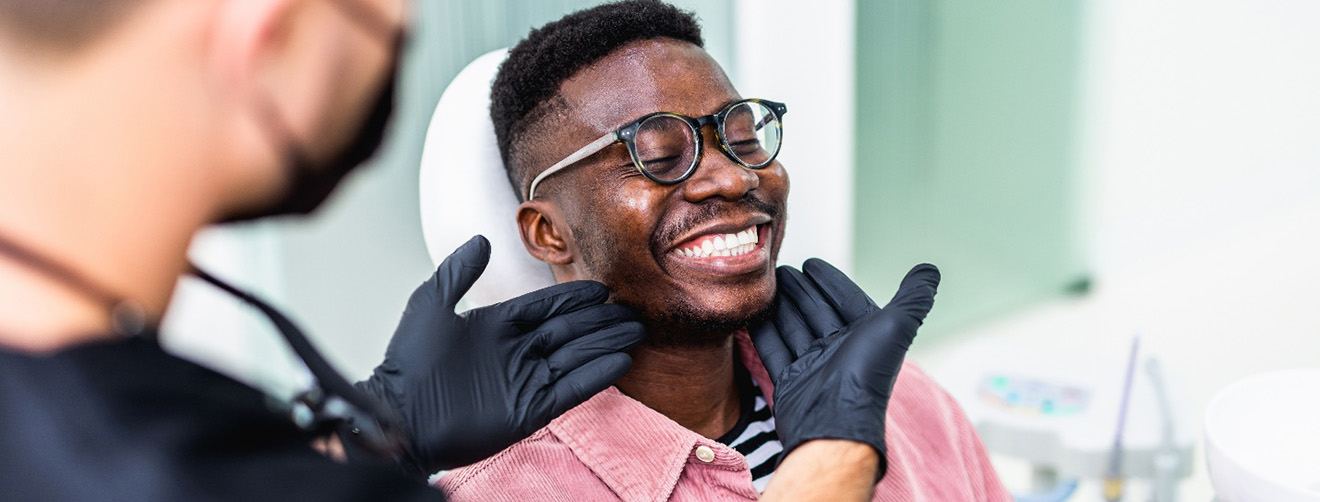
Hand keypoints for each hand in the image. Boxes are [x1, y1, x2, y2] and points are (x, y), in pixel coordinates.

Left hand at [357, 236, 644, 472]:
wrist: (400, 414)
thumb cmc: (408, 361)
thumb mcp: (430, 304)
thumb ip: (458, 272)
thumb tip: (483, 239)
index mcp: (495, 327)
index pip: (545, 307)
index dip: (573, 298)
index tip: (602, 289)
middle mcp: (515, 352)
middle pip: (568, 331)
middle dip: (600, 320)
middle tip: (632, 311)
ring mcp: (525, 381)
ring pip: (576, 356)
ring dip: (606, 343)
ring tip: (635, 332)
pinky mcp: (530, 410)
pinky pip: (571, 389)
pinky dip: (596, 375)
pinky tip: (620, 361)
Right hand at [750, 259, 938, 480]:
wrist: (834, 424)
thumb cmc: (866, 375)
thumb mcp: (895, 327)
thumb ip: (914, 298)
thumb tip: (930, 269)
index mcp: (865, 337)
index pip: (845, 299)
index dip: (830, 280)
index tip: (811, 262)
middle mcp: (840, 350)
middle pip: (816, 311)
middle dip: (800, 289)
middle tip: (780, 269)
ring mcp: (813, 366)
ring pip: (794, 327)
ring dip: (781, 305)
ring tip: (766, 286)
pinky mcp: (789, 381)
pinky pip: (774, 349)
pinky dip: (764, 331)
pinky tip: (754, 314)